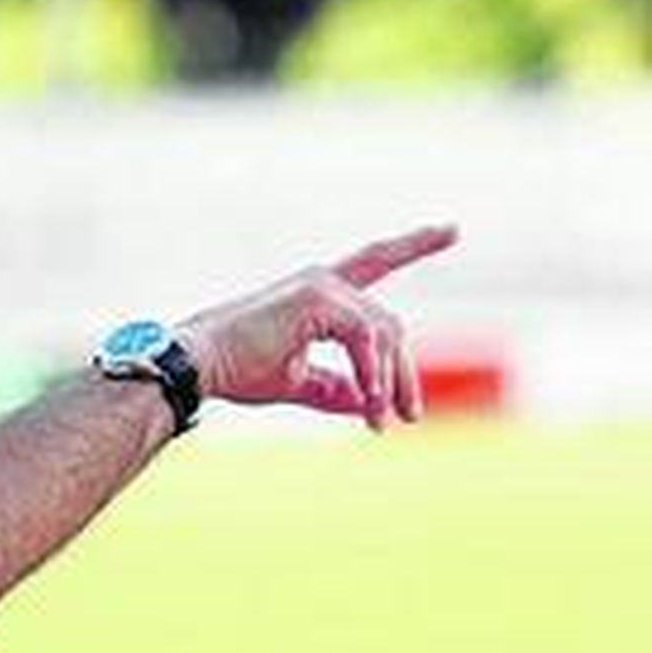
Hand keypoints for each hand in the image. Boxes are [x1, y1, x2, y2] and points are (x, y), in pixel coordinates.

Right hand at [178, 224, 457, 430]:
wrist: (198, 365)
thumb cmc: (235, 370)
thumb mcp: (295, 381)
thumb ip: (335, 388)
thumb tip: (369, 405)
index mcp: (317, 294)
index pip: (375, 262)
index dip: (414, 245)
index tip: (453, 229)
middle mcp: (323, 281)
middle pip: (389, 325)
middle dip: (404, 373)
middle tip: (410, 417)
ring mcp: (322, 287)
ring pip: (384, 335)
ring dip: (390, 382)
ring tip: (384, 422)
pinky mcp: (318, 301)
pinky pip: (365, 341)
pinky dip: (372, 374)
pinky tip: (370, 406)